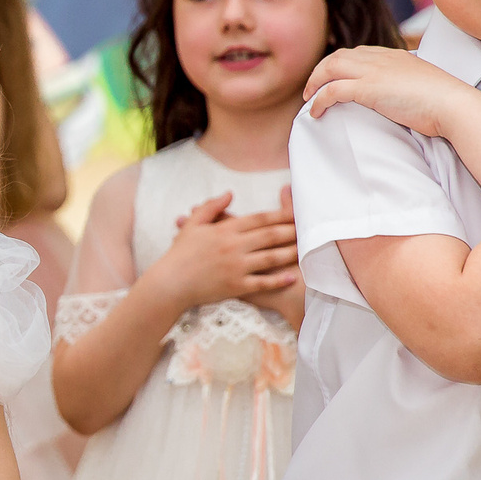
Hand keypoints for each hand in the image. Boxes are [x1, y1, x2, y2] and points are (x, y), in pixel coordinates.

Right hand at [146, 188, 298, 309]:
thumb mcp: (193, 225)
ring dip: (290, 253)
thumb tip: (230, 193)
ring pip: (270, 258)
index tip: (296, 212)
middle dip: (292, 232)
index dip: (280, 215)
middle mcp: (234, 247)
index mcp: (225, 230)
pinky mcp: (236, 286)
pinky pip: (262, 282)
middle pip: (270, 236)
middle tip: (310, 229)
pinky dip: (278, 280)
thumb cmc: (180, 254)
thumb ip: (211, 207)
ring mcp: (236, 267)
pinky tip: (292, 276)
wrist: (170, 283)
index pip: (259, 219)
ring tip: (305, 250)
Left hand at [304, 45, 480, 138]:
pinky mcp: (368, 89)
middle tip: (312, 88)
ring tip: (308, 99)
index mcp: (395, 56)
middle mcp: (381, 59)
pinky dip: (319, 100)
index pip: (359, 52)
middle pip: (338, 56)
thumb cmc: (445, 102)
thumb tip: (405, 96)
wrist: (453, 105)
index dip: (341, 64)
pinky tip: (315, 112)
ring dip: (314, 83)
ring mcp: (374, 72)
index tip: (333, 77)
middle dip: (321, 71)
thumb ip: (410, 84)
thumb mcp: (424, 85)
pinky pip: (332, 90)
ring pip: (330, 68)